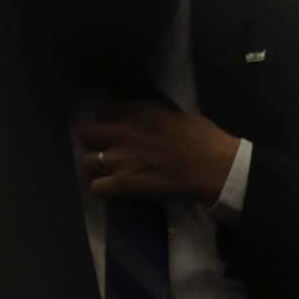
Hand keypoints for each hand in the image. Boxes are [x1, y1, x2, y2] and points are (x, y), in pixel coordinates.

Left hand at [76, 103, 239, 204]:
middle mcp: (123, 132)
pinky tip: (112, 188)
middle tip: (101, 148)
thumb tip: (147, 120)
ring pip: (85, 161)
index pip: (104, 111)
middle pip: (86, 133)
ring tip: (105, 171)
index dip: (105, 119)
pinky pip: (95, 187)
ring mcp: (120, 159)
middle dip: (91, 140)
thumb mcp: (179, 114)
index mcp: (140, 112)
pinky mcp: (123, 183)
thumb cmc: (205, 138)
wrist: (213, 166)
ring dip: (93, 166)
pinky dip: (102, 188)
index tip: (111, 126)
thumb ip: (156, 115)